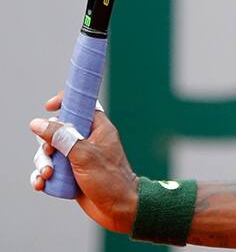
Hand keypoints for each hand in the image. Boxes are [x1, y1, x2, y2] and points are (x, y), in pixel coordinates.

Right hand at [29, 92, 138, 233]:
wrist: (120, 209)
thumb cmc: (110, 179)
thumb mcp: (84, 155)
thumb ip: (62, 138)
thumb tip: (38, 123)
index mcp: (98, 128)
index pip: (81, 105)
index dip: (65, 102)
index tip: (48, 107)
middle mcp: (87, 141)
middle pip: (57, 131)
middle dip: (46, 144)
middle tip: (50, 155)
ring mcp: (78, 159)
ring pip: (50, 153)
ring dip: (43, 163)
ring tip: (47, 176)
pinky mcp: (71, 175)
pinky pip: (50, 171)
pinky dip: (42, 177)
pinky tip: (41, 184)